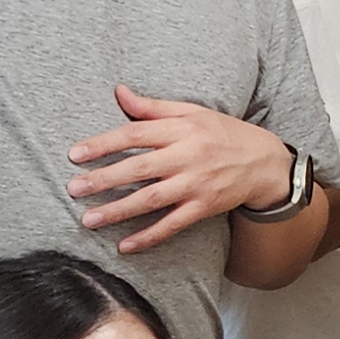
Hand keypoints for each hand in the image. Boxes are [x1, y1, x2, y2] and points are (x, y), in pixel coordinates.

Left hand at [72, 89, 295, 250]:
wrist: (265, 162)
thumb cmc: (223, 133)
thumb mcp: (193, 112)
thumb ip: (153, 107)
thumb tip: (119, 92)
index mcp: (182, 129)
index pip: (135, 134)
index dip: (104, 144)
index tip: (76, 155)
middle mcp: (187, 156)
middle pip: (139, 168)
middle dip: (104, 179)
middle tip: (74, 188)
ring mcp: (196, 184)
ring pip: (152, 198)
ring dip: (119, 210)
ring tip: (89, 219)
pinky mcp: (204, 207)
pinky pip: (173, 224)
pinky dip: (149, 236)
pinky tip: (126, 246)